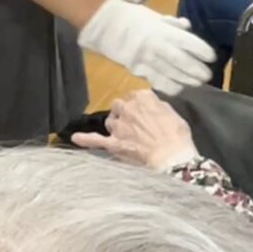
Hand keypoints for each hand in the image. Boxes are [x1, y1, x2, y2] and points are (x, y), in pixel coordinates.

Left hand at [71, 90, 198, 170]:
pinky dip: (85, 139)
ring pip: (110, 121)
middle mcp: (128, 108)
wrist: (171, 156)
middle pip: (119, 105)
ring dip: (115, 125)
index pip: (134, 95)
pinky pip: (96, 140)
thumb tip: (150, 104)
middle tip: (133, 123)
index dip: (138, 104)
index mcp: (143, 98)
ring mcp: (119, 126)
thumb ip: (157, 105)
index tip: (143, 111)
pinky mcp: (114, 144)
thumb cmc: (177, 134)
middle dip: (124, 112)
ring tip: (124, 134)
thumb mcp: (172, 112)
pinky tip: (75, 137)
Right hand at [78, 0, 214, 94]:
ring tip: (197, 83)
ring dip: (186, 80)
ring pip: (171, 74)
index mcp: (163, 30)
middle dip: (197, 70)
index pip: (187, 42)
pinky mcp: (138, 70)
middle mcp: (157, 46)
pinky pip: (156, 81)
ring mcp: (147, 60)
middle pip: (181, 61)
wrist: (106, 26)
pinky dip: (169, 86)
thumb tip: (187, 27)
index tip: (211, 57)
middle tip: (207, 76)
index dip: (201, 51)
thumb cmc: (133, 17)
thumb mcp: (155, 16)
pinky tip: (178, 88)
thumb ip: (172, 24)